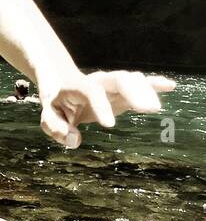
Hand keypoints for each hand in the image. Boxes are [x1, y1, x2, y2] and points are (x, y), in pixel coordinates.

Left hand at [38, 69, 176, 148]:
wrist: (62, 84)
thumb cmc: (56, 104)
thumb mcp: (49, 117)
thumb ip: (56, 128)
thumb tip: (74, 140)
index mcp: (78, 87)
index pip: (91, 92)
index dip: (101, 106)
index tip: (109, 124)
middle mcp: (98, 81)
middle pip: (118, 80)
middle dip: (134, 92)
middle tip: (149, 108)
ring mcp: (112, 85)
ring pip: (131, 80)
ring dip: (146, 90)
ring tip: (155, 108)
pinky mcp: (123, 91)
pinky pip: (141, 84)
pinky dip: (155, 84)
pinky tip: (170, 86)